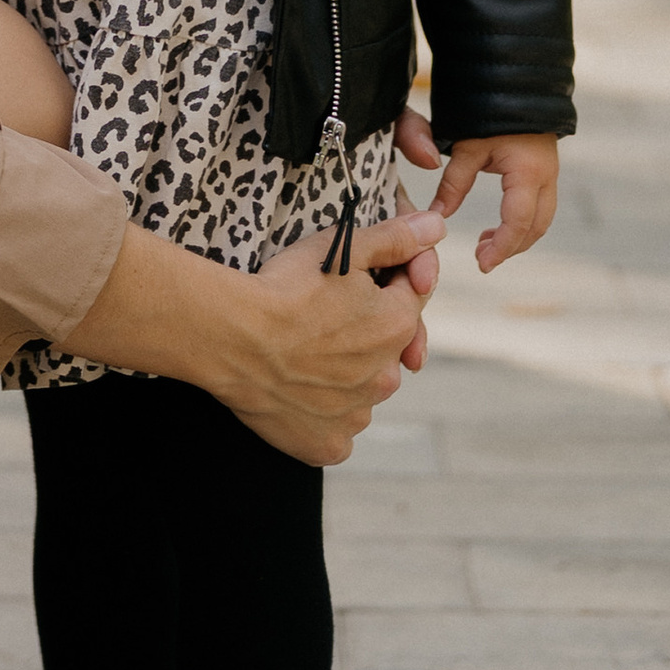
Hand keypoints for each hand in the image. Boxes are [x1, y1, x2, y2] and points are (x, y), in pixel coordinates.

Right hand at [202, 207, 446, 466]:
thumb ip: (394, 238)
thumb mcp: (339, 249)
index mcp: (397, 327)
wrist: (230, 336)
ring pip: (360, 391)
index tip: (346, 279)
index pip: (408, 298)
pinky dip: (322, 415)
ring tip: (301, 353)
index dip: (382, 282)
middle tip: (316, 318)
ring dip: (344, 376)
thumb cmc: (282, 288)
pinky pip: (336, 430)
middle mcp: (387, 377)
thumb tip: (439, 224)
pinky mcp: (329, 445)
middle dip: (362, 333)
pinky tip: (296, 392)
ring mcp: (358, 416)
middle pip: (385, 350)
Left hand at [397, 111, 559, 271]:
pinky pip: (539, 206)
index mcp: (527, 171)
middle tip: (482, 259)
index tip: (482, 263)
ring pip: (541, 219)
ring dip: (517, 237)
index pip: (518, 221)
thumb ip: (453, 183)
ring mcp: (550, 173)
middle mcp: (546, 176)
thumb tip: (438, 216)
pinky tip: (497, 228)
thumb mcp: (464, 147)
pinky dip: (522, 223)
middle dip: (511, 247)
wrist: (511, 81)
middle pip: (536, 226)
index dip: (501, 246)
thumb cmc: (483, 109)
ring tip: (485, 246)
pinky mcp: (545, 170)